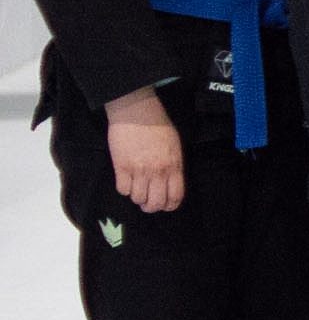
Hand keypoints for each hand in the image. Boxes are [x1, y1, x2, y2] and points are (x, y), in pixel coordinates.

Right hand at [104, 86, 183, 212]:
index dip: (169, 205)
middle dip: (151, 206)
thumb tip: (169, 182)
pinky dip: (124, 188)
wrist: (137, 113)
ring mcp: (139, 170)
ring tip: (136, 188)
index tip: (164, 205)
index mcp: (174, 165)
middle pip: (155, 203)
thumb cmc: (159, 126)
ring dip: (136, 197)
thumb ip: (174, 165)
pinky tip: (125, 180)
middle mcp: (158, 171)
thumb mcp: (175, 146)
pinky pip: (122, 189)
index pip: (175, 196)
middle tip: (147, 202)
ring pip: (137, 198)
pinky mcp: (121, 167)